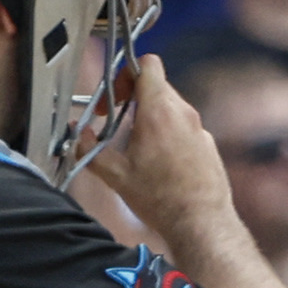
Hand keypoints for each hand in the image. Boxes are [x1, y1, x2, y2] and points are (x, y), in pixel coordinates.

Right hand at [82, 55, 234, 253]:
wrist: (201, 223)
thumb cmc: (162, 200)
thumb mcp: (115, 175)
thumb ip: (90, 149)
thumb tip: (79, 137)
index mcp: (158, 111)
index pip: (147, 64)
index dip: (126, 72)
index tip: (114, 96)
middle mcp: (183, 114)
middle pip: (156, 85)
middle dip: (132, 98)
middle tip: (117, 121)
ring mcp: (199, 128)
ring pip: (170, 107)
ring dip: (150, 117)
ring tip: (136, 145)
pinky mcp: (207, 145)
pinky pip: (184, 128)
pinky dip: (168, 134)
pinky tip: (159, 161)